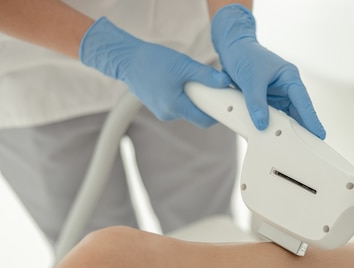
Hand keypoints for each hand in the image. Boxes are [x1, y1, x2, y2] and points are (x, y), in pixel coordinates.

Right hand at [79, 17, 230, 126]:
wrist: (126, 60)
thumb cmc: (152, 61)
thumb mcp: (183, 65)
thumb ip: (205, 75)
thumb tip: (224, 81)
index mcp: (175, 106)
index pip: (204, 120)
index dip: (217, 113)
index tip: (226, 104)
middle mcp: (168, 114)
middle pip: (196, 114)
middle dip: (205, 102)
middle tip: (209, 86)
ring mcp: (162, 112)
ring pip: (187, 108)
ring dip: (193, 97)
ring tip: (188, 79)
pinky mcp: (158, 107)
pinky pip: (177, 104)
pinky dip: (183, 95)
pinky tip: (178, 82)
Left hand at [211, 5, 325, 138]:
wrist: (231, 48)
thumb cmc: (245, 55)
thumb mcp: (251, 80)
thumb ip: (256, 103)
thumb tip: (262, 124)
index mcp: (289, 78)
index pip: (303, 102)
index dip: (312, 119)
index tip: (319, 134)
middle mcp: (286, 88)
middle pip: (297, 113)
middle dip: (301, 129)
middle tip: (306, 147)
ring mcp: (276, 96)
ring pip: (284, 118)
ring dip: (284, 130)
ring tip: (289, 146)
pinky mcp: (266, 102)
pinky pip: (271, 117)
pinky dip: (270, 126)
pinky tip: (270, 137)